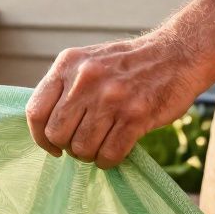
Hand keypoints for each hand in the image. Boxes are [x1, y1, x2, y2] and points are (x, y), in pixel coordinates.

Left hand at [27, 30, 212, 167]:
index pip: (35, 112)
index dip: (40, 137)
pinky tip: (115, 152)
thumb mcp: (88, 62)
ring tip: (102, 144)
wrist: (178, 53)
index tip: (52, 145)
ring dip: (90, 155)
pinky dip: (109, 160)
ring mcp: (111, 97)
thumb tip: (43, 128)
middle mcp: (86, 79)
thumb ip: (64, 88)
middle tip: (83, 143)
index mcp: (68, 64)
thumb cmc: (128, 65)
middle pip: (57, 134)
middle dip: (68, 147)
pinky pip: (109, 154)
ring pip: (82, 147)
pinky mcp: (136, 115)